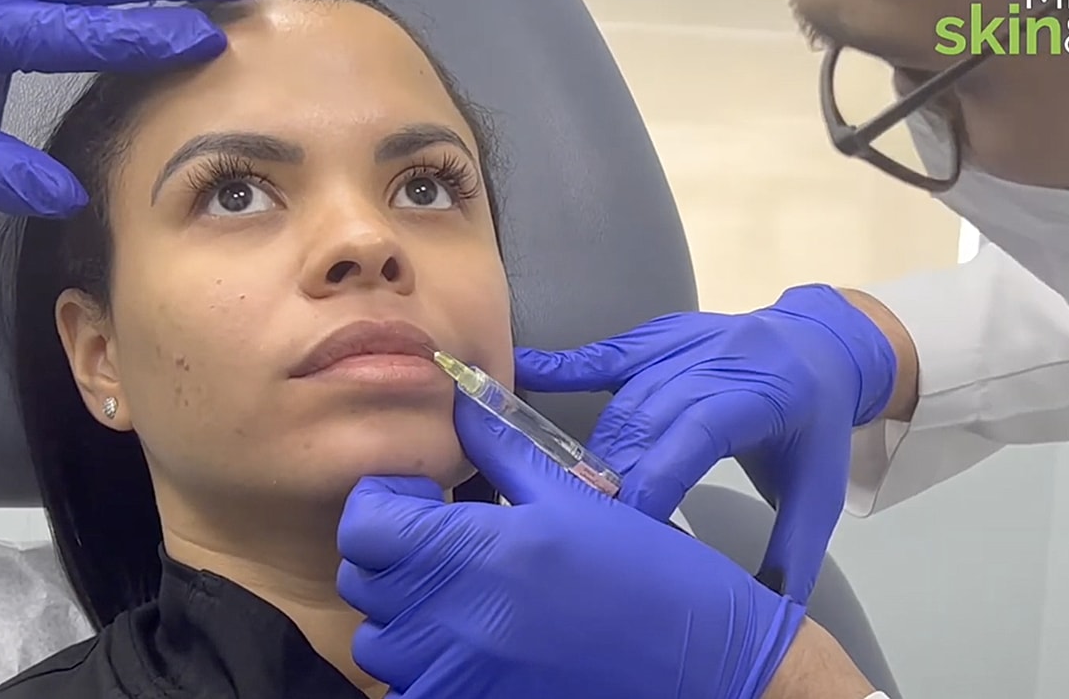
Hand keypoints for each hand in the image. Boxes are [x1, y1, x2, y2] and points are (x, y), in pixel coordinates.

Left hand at [336, 394, 806, 698]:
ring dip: (401, 616)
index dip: (381, 503)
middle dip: (391, 555)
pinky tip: (466, 645)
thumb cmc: (650, 575)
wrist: (704, 665)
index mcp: (482, 550)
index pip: (365, 524)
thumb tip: (461, 398)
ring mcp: (462, 674)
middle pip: (364, 581)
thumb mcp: (577, 496)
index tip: (416, 500)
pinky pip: (409, 690)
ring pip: (379, 643)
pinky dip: (421, 668)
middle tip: (437, 543)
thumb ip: (505, 446)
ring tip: (451, 597)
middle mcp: (458, 619)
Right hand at [515, 284, 898, 602]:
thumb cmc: (816, 426)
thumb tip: (768, 616)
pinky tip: (522, 373)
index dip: (656, 477)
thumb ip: (792, 551)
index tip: (626, 528)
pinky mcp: (659, 335)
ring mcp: (686, 340)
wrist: (824, 345)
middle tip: (584, 523)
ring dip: (591, 445)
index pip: (698, 432)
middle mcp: (722, 359)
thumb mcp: (819, 491)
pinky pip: (606, 353)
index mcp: (765, 394)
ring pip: (625, 394)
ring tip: (561, 491)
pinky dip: (562, 366)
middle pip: (651, 417)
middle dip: (613, 472)